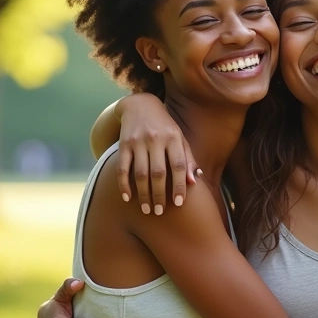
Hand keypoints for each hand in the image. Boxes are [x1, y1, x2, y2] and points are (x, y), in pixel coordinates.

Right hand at [114, 94, 198, 214]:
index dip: (179, 185)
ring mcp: (138, 141)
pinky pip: (122, 168)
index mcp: (174, 138)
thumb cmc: (165, 127)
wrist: (140, 105)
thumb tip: (194, 182)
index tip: (178, 203)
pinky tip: (127, 198)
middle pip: (158, 173)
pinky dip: (124, 184)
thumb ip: (188, 159)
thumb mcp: (180, 139)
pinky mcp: (123, 144)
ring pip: (141, 173)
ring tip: (146, 210)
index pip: (178, 165)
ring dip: (143, 194)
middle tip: (160, 212)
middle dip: (159, 195)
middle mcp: (156, 139)